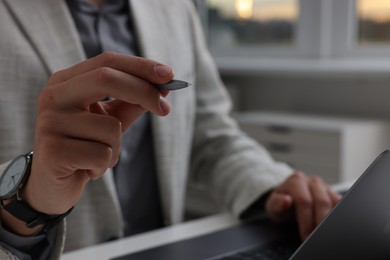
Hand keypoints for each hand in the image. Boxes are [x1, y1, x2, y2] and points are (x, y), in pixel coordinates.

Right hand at [10, 53, 173, 233]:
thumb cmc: (85, 147)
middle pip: (106, 79)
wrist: (53, 185)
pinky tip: (88, 170)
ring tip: (98, 157)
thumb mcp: (111, 120)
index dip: (140, 66)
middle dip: (143, 92)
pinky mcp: (53, 151)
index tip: (169, 74)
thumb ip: (133, 102)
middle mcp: (53, 96)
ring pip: (112, 127)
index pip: (107, 61)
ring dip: (117, 148)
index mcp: (66, 82)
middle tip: (165, 109)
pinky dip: (105, 165)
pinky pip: (102, 154)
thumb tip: (164, 88)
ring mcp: (50, 122)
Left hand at [265, 172, 340, 240]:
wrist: (288, 198)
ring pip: (333, 202)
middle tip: (316, 237)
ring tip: (322, 233)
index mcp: (296, 181)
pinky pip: (339, 203)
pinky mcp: (333, 194)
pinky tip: (330, 225)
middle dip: (319, 222)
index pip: (304, 201)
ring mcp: (324, 186)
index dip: (306, 220)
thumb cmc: (280, 203)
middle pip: (321, 202)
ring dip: (329, 220)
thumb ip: (277, 204)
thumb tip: (286, 200)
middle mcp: (312, 181)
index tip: (306, 235)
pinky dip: (336, 215)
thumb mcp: (273, 206)